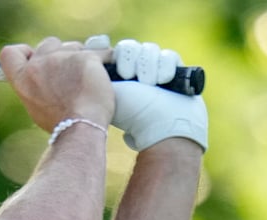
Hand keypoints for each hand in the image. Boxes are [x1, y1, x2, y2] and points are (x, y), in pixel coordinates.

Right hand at [0, 37, 113, 132]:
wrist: (80, 127)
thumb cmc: (60, 123)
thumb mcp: (36, 106)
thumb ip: (36, 86)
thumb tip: (47, 80)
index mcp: (22, 79)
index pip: (9, 53)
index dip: (23, 52)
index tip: (32, 57)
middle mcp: (39, 64)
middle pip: (47, 44)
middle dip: (59, 53)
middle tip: (68, 72)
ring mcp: (62, 58)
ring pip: (73, 46)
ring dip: (80, 59)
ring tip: (87, 80)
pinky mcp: (86, 57)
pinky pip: (99, 52)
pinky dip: (104, 61)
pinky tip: (105, 73)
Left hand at [90, 38, 207, 151]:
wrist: (161, 126)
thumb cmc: (131, 113)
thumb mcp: (107, 91)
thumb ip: (98, 71)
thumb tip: (92, 46)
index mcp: (117, 76)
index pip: (117, 51)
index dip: (118, 53)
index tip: (115, 60)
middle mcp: (136, 71)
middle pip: (131, 47)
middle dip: (129, 58)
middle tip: (127, 74)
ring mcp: (155, 70)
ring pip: (149, 49)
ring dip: (147, 64)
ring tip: (149, 82)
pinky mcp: (175, 70)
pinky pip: (169, 56)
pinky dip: (165, 65)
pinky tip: (163, 80)